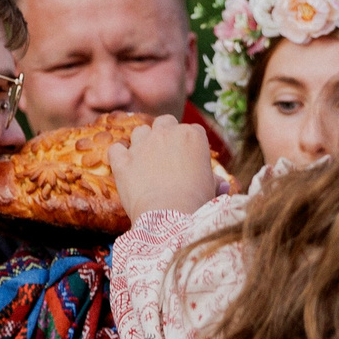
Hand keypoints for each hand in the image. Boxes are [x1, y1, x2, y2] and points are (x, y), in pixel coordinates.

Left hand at [106, 118, 221, 222]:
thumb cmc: (196, 204)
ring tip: (145, 162)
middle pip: (165, 122)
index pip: (192, 130)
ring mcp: (142, 145)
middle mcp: (166, 133)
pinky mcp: (123, 160)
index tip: (189, 159)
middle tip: (166, 155)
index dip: (190, 145)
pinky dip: (119, 155)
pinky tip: (124, 166)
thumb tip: (222, 185)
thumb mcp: (212, 190)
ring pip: (140, 131)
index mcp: (193, 136)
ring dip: (142, 142)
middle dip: (165, 134)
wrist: (169, 217)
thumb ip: (215, 181)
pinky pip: (116, 149)